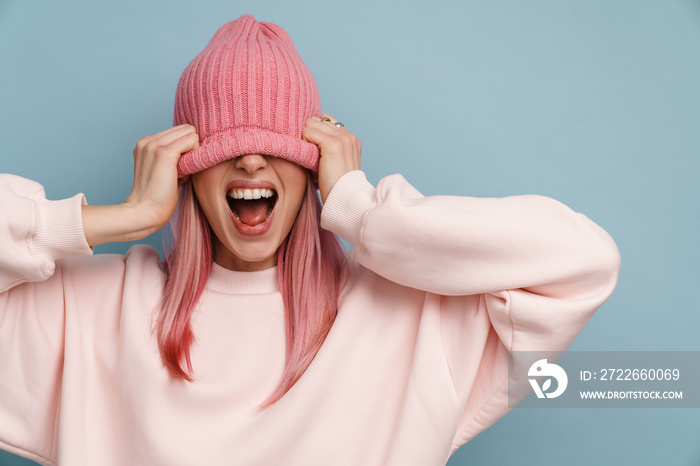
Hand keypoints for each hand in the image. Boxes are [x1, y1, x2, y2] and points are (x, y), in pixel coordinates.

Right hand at [82, 125, 198, 245]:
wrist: (144, 212)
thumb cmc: (157, 198)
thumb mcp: (162, 171)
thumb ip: (171, 157)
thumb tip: (192, 150)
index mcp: (145, 144)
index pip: (177, 132)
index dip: (185, 148)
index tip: (179, 169)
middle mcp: (148, 141)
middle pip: (185, 128)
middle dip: (190, 148)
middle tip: (182, 172)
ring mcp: (154, 144)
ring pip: (190, 132)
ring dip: (192, 152)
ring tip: (180, 174)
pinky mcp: (164, 152)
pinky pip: (192, 140)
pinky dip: (194, 156)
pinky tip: (183, 175)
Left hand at [302, 113, 360, 202]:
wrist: (344, 198)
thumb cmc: (336, 185)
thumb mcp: (336, 162)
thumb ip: (329, 147)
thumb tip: (309, 136)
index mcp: (351, 139)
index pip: (327, 120)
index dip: (317, 132)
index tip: (316, 150)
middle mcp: (348, 135)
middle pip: (318, 119)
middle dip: (311, 134)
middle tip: (311, 154)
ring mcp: (342, 138)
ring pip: (311, 123)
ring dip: (307, 138)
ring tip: (311, 156)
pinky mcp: (333, 144)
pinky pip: (308, 132)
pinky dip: (304, 143)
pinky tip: (310, 157)